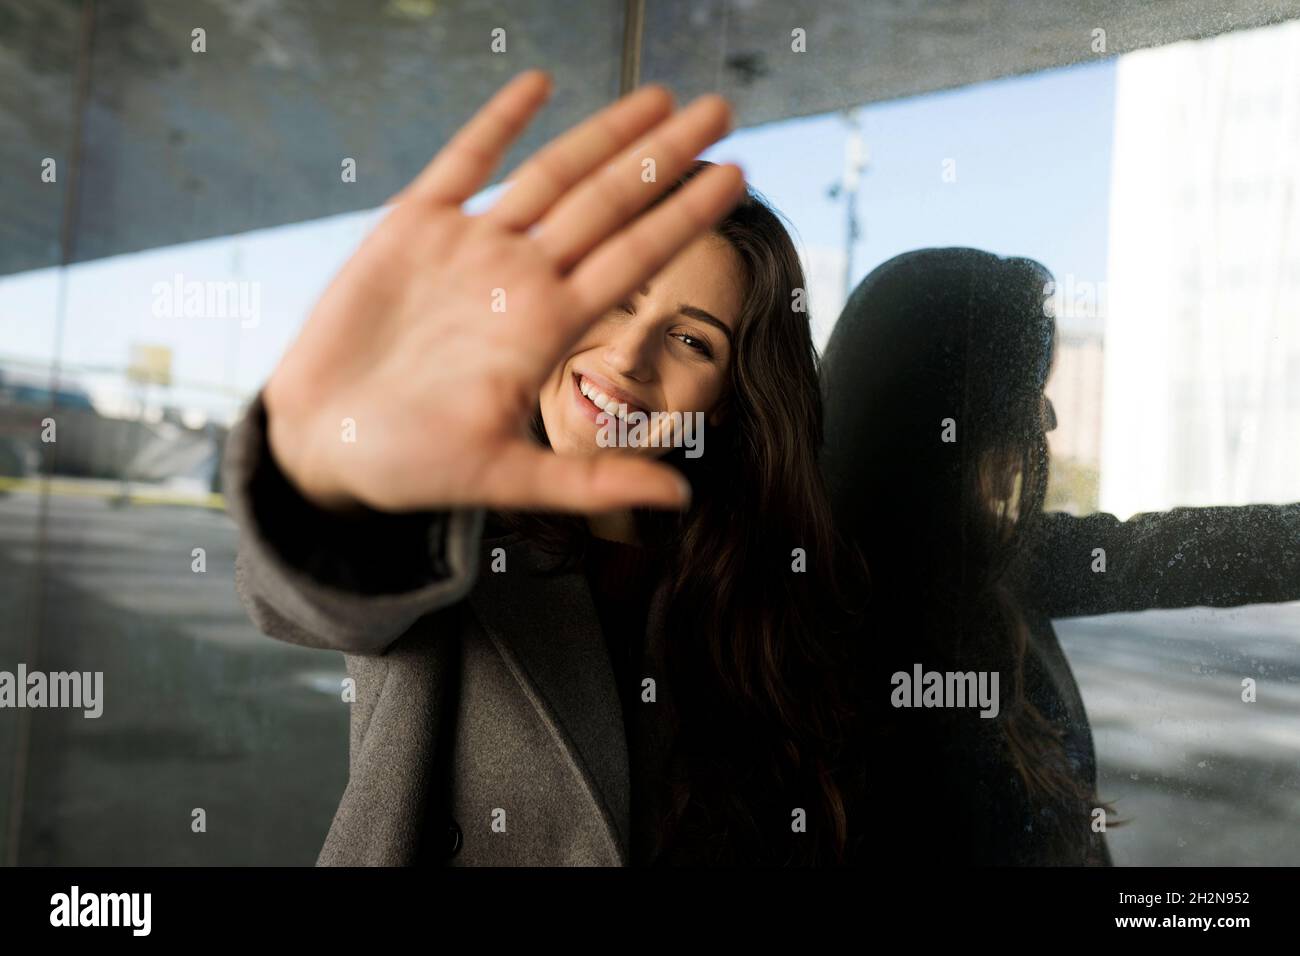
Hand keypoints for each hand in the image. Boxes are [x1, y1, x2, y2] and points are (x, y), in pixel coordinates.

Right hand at [262, 69, 743, 513]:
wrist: (321, 445)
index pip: (635, 258)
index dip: (685, 215)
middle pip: (610, 202)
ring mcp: (471, 247)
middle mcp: (521, 278)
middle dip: (664, 154)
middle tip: (722, 109)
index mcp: (548, 327)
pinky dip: (499, 121)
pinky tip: (539, 83)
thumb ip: (591, 482)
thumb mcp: (505, 479)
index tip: (738, 176)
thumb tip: (680, 499)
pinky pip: (463, 161)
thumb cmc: (410, 467)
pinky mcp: (412, 228)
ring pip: (552, 174)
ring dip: (604, 132)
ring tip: (660, 95)